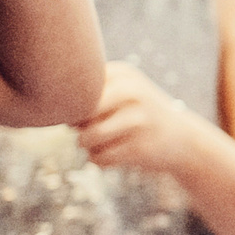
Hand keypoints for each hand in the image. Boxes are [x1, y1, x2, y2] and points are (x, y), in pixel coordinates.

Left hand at [74, 62, 207, 176]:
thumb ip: (88, 91)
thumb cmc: (137, 115)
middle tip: (88, 130)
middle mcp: (133, 92)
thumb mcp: (121, 90)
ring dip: (87, 146)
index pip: (75, 91)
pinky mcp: (142, 147)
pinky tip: (114, 155)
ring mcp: (140, 119)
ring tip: (98, 144)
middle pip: (78, 114)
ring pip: (86, 139)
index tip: (87, 113)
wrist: (184, 139)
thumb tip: (50, 111)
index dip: (71, 106)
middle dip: (77, 127)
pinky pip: (99, 159)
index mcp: (123, 73)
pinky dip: (100, 161)